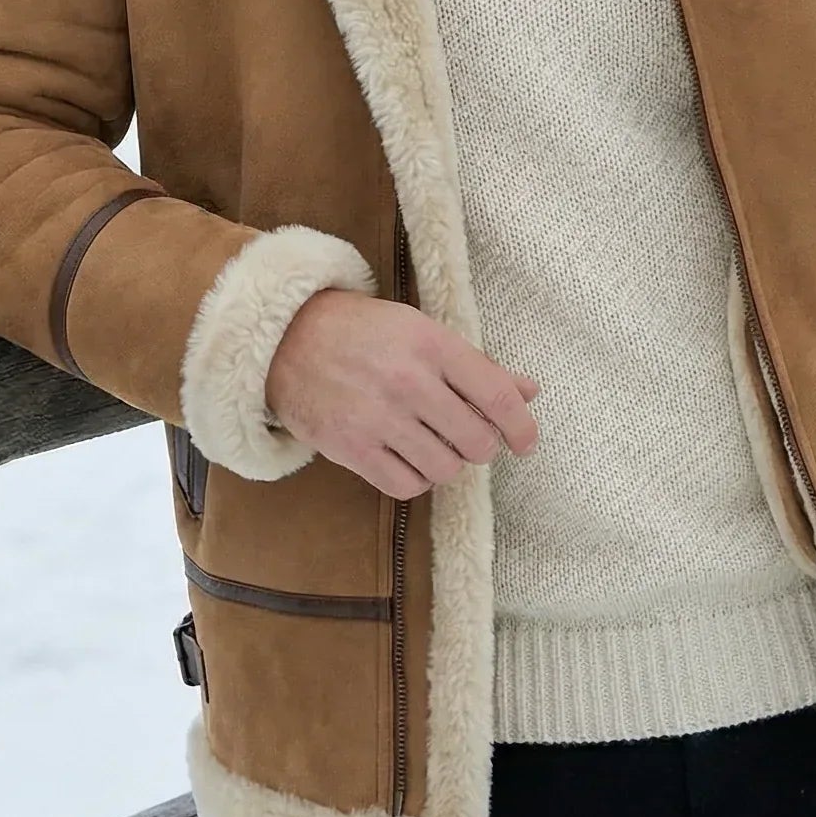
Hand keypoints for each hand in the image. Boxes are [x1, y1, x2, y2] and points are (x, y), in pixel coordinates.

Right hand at [266, 289, 541, 497]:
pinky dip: (416, 479)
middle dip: (481, 446)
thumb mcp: (421, 330)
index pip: (496, 394)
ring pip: (445, 469)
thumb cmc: (362, 331)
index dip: (521, 425)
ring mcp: (377, 417)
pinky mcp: (350, 448)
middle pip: (476, 441)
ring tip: (432, 444)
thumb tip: (529, 391)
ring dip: (447, 463)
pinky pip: (406, 486)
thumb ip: (476, 365)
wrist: (286, 338)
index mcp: (431, 343)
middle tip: (467, 436)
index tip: (527, 442)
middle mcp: (408, 381)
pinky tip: (408, 459)